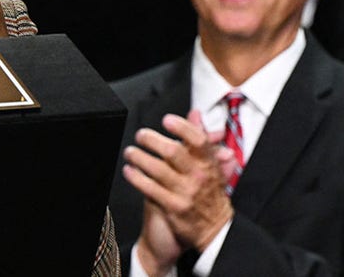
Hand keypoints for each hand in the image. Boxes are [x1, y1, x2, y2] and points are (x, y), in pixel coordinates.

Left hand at [123, 110, 233, 265]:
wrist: (214, 230)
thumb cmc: (209, 193)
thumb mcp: (212, 165)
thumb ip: (200, 139)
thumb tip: (195, 113)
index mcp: (208, 164)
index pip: (198, 140)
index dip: (182, 127)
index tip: (166, 120)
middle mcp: (198, 177)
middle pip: (172, 152)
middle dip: (152, 140)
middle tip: (140, 135)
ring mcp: (185, 193)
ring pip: (157, 169)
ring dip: (139, 157)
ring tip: (130, 152)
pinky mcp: (173, 207)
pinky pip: (150, 188)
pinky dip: (137, 178)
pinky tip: (129, 171)